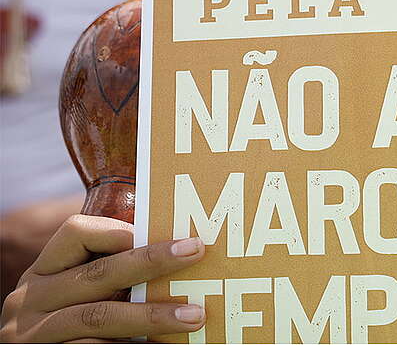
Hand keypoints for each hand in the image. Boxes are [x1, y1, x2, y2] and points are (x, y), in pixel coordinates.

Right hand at [1, 214, 205, 342]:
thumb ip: (106, 275)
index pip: (75, 233)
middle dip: (153, 261)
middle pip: (99, 273)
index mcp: (43, 273)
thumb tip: (177, 253)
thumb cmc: (66, 324)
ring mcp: (36, 334)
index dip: (118, 231)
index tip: (158, 235)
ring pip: (100, 317)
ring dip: (152, 315)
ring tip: (193, 316)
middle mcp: (33, 300)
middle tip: (195, 252)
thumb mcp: (72, 294)